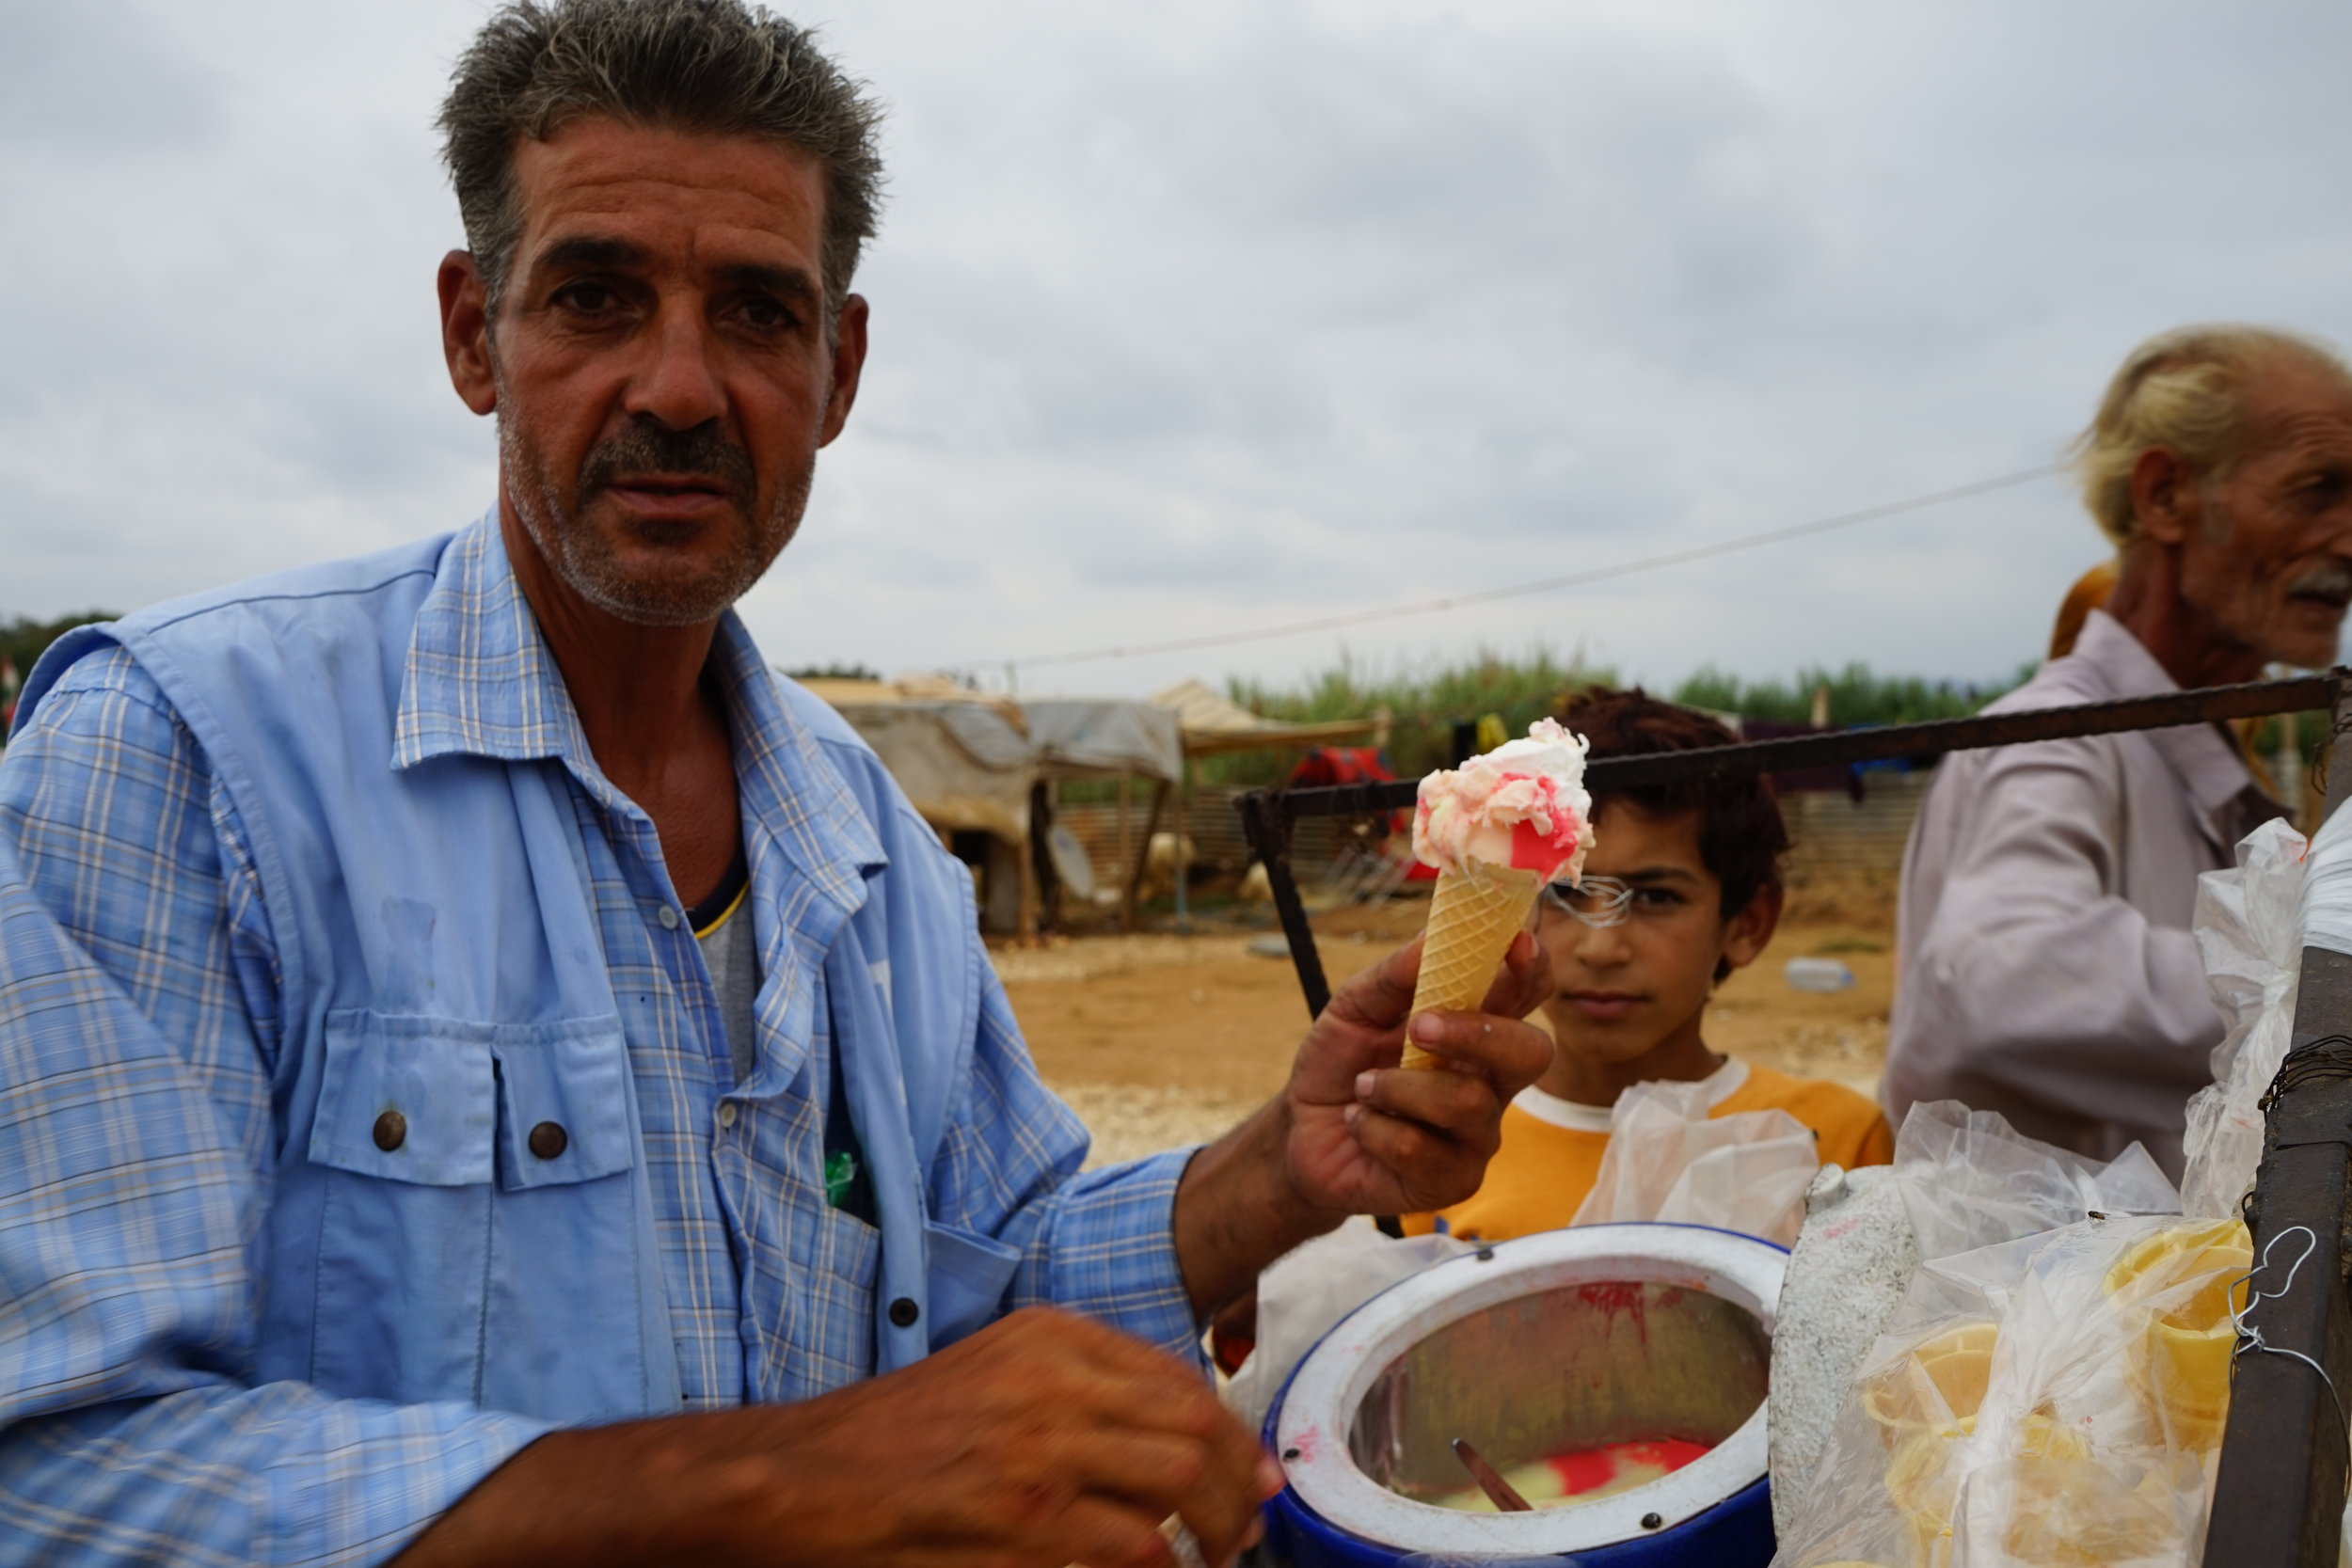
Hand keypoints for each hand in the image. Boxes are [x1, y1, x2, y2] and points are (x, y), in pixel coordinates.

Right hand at [400, 1307, 1277, 1567]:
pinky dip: (1156, 1567)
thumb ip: (1079, 1392)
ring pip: (1180, 1488)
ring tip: (1210, 1557)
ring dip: (1214, 1533)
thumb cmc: (891, 1438)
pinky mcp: (1024, 1518)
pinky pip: (1134, 1549)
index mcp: (1049, 1336)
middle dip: (1238, 1486)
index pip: (1180, 1377)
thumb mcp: (994, 1376)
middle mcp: (1054, 1379)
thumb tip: (1182, 1433)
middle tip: (1244, 1526)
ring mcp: (1040, 1449)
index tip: (1250, 1472)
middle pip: (1197, 1428)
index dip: (1230, 1433)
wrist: (796, 1477)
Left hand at [1169, 931, 1554, 1316]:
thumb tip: (1432, 938)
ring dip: (1399, 1087)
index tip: (1517, 944)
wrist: (1300, 1132)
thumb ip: (1393, 975)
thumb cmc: (1341, 1063)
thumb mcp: (1353, 1008)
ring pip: (1467, 1103)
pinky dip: (1376, 1128)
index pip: (1527, 994)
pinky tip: (1359, 1123)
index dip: (1533, 969)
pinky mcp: (1452, 1180)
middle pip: (1531, 1052)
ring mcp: (1476, 1135)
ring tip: (1363, 1085)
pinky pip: (1423, 1150)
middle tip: (1419, 1026)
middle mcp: (1490, 1081)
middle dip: (1478, 1034)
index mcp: (1476, 1030)